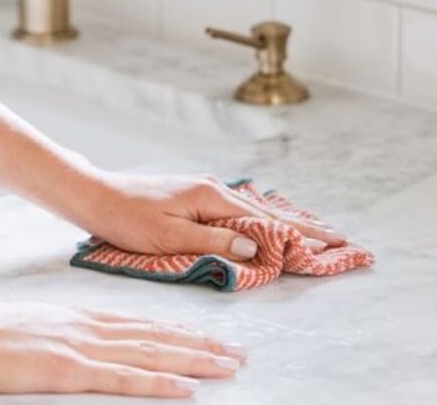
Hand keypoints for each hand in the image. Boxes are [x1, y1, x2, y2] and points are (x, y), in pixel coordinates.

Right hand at [0, 302, 246, 396]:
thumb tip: (96, 339)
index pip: (147, 324)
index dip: (184, 332)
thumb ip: (74, 331)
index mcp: (87, 317)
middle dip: (203, 345)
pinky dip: (159, 384)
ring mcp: (86, 348)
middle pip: (160, 336)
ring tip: (227, 366)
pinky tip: (185, 389)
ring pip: (153, 354)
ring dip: (195, 361)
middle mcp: (95, 328)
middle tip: (239, 352)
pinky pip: (124, 380)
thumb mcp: (43, 323)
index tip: (212, 337)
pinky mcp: (72, 371)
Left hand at [54, 169, 345, 260]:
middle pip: (269, 212)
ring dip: (288, 222)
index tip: (332, 244)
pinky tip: (272, 222)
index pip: (267, 220)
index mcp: (212, 196)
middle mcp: (215, 189)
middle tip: (339, 239)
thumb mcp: (169, 236)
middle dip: (304, 226)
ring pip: (257, 209)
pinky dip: (265, 218)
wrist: (97, 195)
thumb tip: (254, 248)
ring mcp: (207, 190)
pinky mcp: (198, 196)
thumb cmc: (128, 218)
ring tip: (316, 233)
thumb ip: (214, 241)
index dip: (300, 234)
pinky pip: (242, 209)